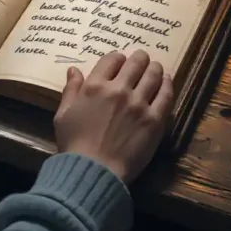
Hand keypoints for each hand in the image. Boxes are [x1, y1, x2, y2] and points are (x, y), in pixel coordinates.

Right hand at [54, 50, 173, 184]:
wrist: (94, 172)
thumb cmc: (74, 145)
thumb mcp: (63, 115)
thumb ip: (70, 90)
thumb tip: (73, 70)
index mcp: (95, 86)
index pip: (112, 59)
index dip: (118, 58)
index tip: (121, 63)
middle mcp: (118, 89)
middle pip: (135, 63)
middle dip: (139, 58)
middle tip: (142, 60)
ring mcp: (138, 104)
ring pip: (153, 75)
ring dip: (154, 68)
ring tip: (156, 68)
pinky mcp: (154, 120)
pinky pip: (165, 96)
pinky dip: (167, 85)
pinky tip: (167, 81)